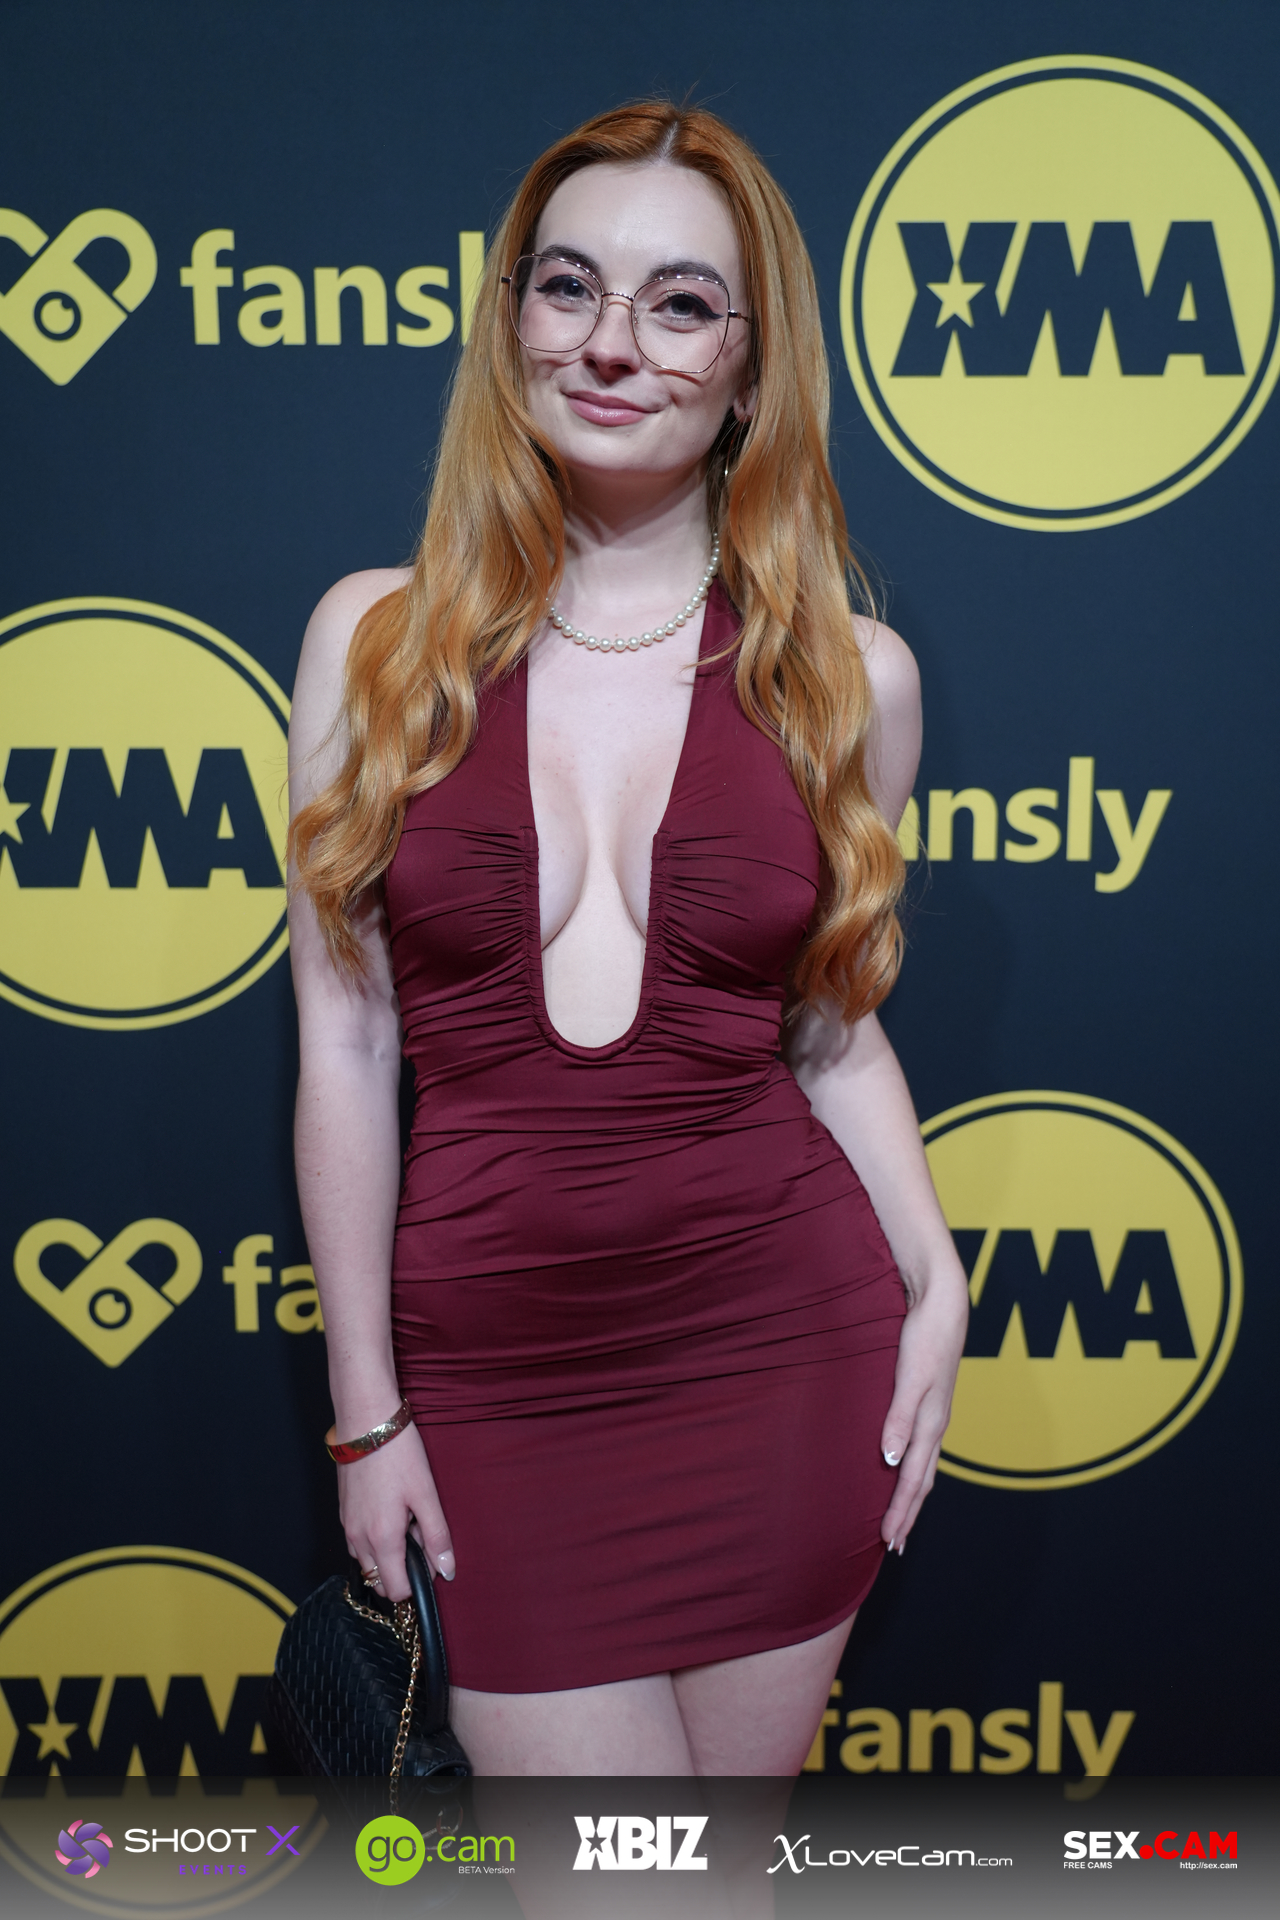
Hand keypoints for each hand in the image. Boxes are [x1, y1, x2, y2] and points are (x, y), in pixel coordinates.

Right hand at [336, 1420, 454, 1599]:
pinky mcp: (343, 1512)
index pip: (397, 1590)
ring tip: (406, 1521)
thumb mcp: (426, 1494)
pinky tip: (390, 1512)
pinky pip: (358, 1542)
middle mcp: (359, 1539)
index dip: (418, 1582)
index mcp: (382, 1539)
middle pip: (379, 1580)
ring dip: (387, 1555)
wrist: (366, 1422)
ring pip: (367, 1561)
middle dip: (402, 1570)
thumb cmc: (398, 1454)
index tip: (431, 1560)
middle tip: (420, 1537)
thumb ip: (437, 1536)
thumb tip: (447, 1571)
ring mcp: (348, 1525)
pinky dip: (374, 1540)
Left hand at [879, 1264, 968, 1551]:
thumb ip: (899, 1417)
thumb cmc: (925, 1336)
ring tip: (900, 1517)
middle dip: (908, 1513)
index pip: (912, 1480)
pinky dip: (913, 1468)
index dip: (901, 1512)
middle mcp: (935, 1424)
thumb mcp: (911, 1377)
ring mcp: (935, 1412)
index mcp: (930, 1423)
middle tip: (894, 1545)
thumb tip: (889, 1460)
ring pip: (924, 1465)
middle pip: (921, 1480)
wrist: (944, 1302)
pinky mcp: (930, 1399)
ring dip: (912, 1495)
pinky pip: (922, 1446)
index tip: (888, 1542)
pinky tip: (903, 1465)